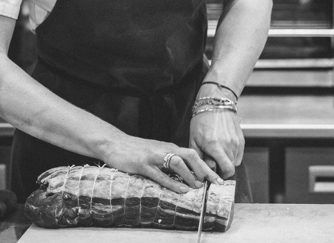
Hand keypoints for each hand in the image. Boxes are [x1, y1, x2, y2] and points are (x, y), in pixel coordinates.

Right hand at [101, 135, 220, 193]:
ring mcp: (154, 156)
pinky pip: (161, 174)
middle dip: (205, 170)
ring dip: (191, 175)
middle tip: (216, 183)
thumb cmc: (136, 151)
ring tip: (200, 187)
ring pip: (178, 163)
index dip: (207, 166)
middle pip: (191, 156)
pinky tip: (181, 190)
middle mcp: (165, 149)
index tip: (218, 178)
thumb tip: (186, 175)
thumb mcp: (156, 153)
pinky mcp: (143, 164)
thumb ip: (169, 161)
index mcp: (169, 147)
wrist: (114, 143)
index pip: (193, 154)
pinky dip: (173, 183)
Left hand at [190, 108, 242, 178]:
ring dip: (226, 162)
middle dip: (222, 170)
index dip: (219, 174)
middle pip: (231, 168)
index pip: (226, 170)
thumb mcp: (194, 139)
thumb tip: (199, 172)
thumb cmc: (202, 121)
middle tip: (213, 164)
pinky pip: (239, 155)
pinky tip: (224, 150)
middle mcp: (228, 145)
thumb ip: (198, 157)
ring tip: (218, 154)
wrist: (215, 104)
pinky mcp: (240, 139)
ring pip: (235, 162)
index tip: (212, 173)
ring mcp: (236, 142)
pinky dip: (232, 156)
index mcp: (215, 146)